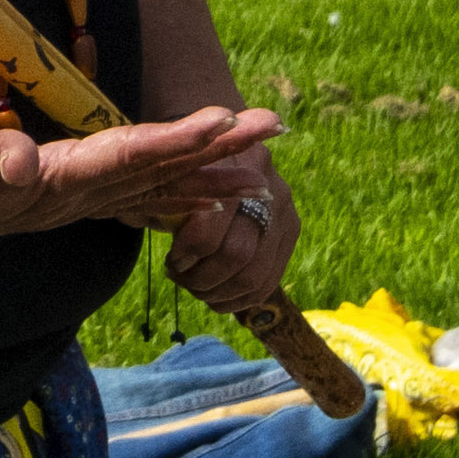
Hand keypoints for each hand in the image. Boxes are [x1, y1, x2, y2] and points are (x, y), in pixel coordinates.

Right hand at [0, 105, 279, 277]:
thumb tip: (19, 159)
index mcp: (59, 182)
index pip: (129, 157)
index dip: (178, 138)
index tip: (224, 119)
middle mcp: (79, 196)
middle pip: (162, 171)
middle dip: (219, 150)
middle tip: (275, 127)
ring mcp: (76, 200)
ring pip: (158, 184)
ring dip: (209, 170)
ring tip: (259, 161)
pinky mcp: (66, 196)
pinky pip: (136, 192)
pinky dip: (173, 186)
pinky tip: (200, 187)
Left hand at [164, 164, 304, 324]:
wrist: (213, 157)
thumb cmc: (180, 173)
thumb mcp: (169, 179)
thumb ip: (170, 202)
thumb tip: (173, 247)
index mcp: (233, 158)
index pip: (218, 217)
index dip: (190, 248)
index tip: (172, 260)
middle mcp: (267, 183)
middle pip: (238, 253)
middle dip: (201, 277)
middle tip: (179, 278)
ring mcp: (284, 210)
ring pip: (254, 276)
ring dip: (217, 293)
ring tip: (194, 286)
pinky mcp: (289, 232)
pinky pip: (267, 283)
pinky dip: (236, 299)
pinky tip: (213, 295)